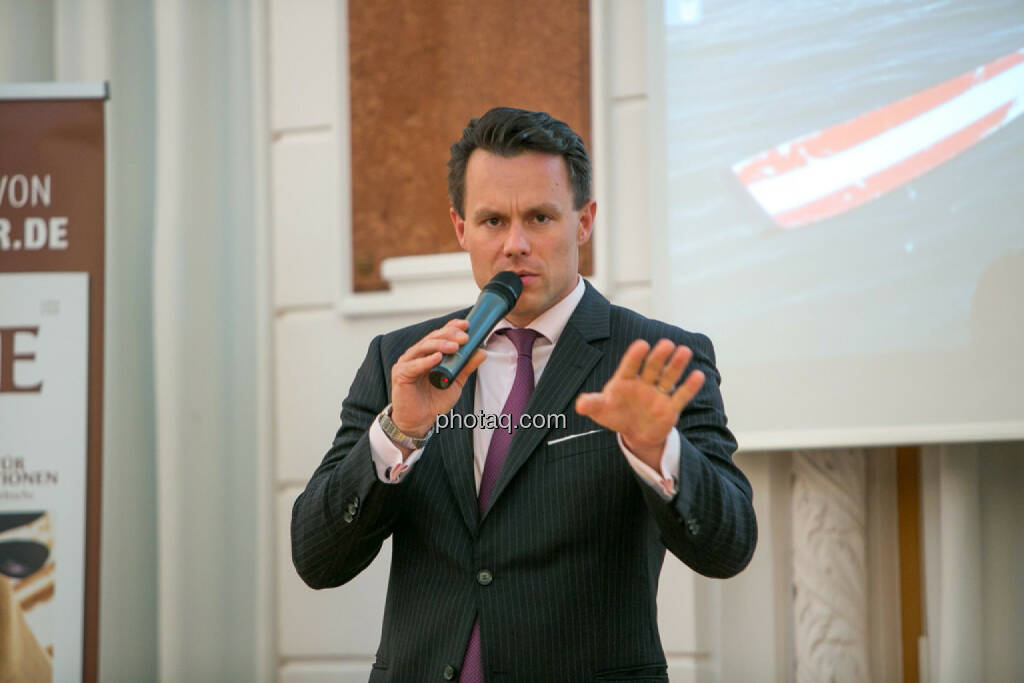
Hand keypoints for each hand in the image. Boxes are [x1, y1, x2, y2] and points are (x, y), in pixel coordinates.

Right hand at [390, 319, 484, 442]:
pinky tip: (437, 358)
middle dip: (449, 335)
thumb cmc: (434, 400)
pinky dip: (426, 361)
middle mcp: (417, 354)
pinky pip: (414, 365)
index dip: (452, 327)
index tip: (466, 325)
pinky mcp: (401, 374)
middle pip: (432, 338)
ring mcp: (407, 362)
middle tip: (465, 337)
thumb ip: (466, 366)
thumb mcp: (456, 382)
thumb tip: (481, 352)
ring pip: (423, 347)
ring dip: (440, 345)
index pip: (440, 334)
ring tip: (454, 347)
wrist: (420, 421)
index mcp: (428, 353)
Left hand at [575, 339, 704, 469]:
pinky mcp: (670, 407)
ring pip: (668, 377)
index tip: (641, 344)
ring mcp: (658, 394)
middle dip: (659, 357)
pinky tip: (698, 375)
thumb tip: (580, 405)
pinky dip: (689, 387)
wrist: (635, 433)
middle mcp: (643, 383)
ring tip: (684, 351)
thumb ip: (592, 405)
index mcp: (625, 381)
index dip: (635, 356)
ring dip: (676, 365)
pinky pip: (681, 396)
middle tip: (666, 344)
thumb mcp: (601, 411)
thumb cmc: (615, 415)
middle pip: (652, 368)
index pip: (630, 366)